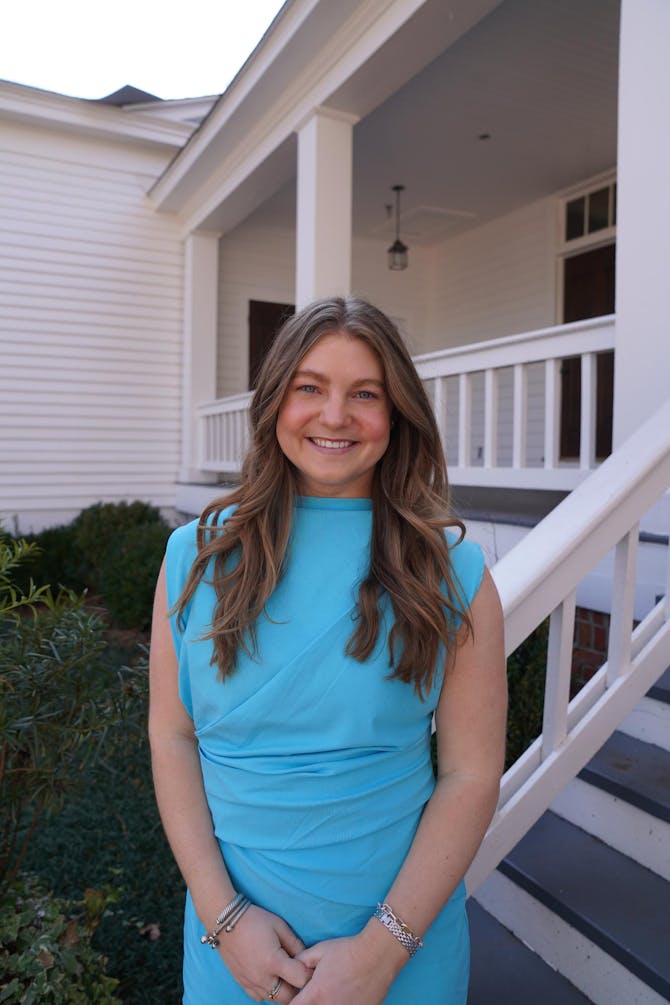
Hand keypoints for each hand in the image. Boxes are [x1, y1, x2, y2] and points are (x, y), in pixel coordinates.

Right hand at [216, 904, 312, 1002]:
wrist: (226, 922)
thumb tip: (307, 958)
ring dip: (283, 991)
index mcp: (273, 961)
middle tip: (298, 972)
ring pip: (275, 1000)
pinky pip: (260, 998)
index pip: (301, 980)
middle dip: (297, 987)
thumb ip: (295, 944)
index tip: (310, 966)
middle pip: (289, 997)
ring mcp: (251, 983)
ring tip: (285, 974)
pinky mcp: (242, 984)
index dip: (309, 973)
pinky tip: (270, 978)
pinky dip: (268, 992)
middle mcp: (262, 978)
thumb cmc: (255, 920)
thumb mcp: (279, 926)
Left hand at [291, 922, 406, 1004]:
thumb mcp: (320, 950)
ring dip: (326, 1004)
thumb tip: (292, 967)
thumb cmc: (347, 950)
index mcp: (316, 994)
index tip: (299, 995)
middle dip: (310, 1003)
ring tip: (333, 992)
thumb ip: (301, 961)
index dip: (294, 1002)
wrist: (377, 954)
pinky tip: (347, 996)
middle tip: (317, 993)